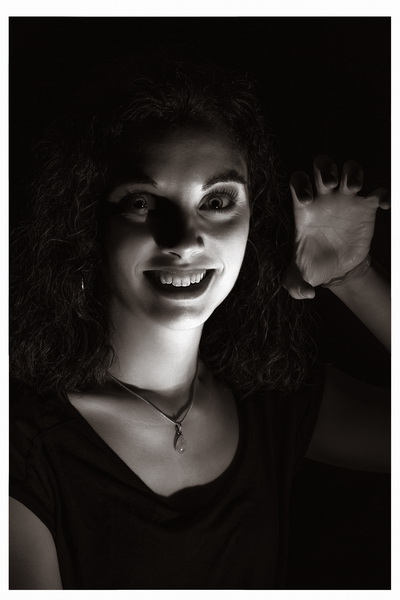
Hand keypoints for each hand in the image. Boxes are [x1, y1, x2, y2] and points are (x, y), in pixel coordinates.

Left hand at [284, 155, 389, 298]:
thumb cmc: (314, 265)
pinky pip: (378, 190)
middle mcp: (324, 198)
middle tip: (331, 185)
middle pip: (323, 165)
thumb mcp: (300, 277)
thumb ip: (295, 284)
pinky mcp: (366, 207)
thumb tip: (306, 293)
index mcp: (304, 208)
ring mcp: (346, 200)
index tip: (308, 200)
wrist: (337, 270)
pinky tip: (383, 206)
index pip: (298, 181)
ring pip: (350, 168)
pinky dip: (383, 194)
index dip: (301, 184)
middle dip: (327, 169)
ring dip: (352, 172)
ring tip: (354, 188)